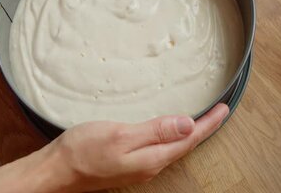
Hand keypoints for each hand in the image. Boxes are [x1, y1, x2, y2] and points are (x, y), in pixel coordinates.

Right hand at [43, 103, 229, 191]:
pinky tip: (168, 132)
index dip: (209, 124)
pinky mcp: (127, 165)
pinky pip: (158, 150)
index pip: (189, 139)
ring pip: (172, 149)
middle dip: (204, 129)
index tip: (225, 109)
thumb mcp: (121, 135)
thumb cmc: (83, 151)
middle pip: (184, 146)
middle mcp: (149, 166)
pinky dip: (170, 138)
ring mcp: (138, 168)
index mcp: (151, 158)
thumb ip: (156, 131)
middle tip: (219, 113)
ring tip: (201, 121)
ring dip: (188, 134)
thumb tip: (188, 125)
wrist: (56, 171)